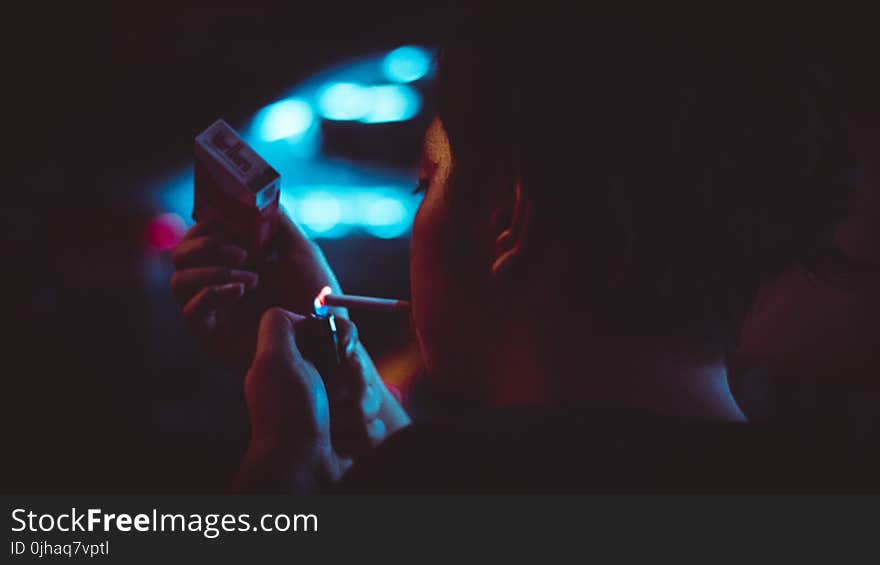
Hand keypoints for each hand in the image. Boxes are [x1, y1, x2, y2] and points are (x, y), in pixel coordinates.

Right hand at [170, 209, 344, 371]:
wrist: (325, 340)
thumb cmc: (317, 299)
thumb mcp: (302, 251)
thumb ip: (277, 223)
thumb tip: (258, 197)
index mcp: (234, 261)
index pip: (200, 234)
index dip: (207, 222)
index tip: (226, 217)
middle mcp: (217, 282)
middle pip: (180, 255)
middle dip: (204, 244)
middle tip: (240, 251)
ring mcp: (212, 310)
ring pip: (178, 281)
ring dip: (211, 270)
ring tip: (250, 277)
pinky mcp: (211, 336)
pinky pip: (190, 310)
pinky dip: (212, 293)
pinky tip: (242, 291)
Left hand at [233, 307, 410, 492]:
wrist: (299, 470)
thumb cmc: (287, 416)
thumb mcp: (273, 360)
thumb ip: (278, 326)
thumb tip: (298, 314)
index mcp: (300, 362)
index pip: (340, 334)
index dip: (347, 339)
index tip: (344, 351)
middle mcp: (319, 383)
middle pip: (360, 364)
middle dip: (354, 380)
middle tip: (333, 396)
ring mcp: (338, 411)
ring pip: (372, 394)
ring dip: (358, 411)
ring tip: (334, 425)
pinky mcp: (354, 435)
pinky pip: (376, 423)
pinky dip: (362, 434)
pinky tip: (340, 442)